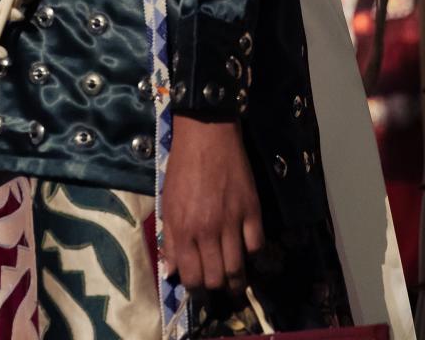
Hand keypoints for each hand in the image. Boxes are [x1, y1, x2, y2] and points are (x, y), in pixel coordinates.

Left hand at [161, 116, 263, 293]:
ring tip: (234, 281)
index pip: (192, 277)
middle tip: (217, 285)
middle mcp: (208, 230)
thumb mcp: (168, 202)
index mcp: (183, 229)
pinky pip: (256, 246)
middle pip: (216, 278)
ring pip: (238, 269)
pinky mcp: (252, 210)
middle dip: (216, 288)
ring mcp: (232, 221)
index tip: (198, 289)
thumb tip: (171, 272)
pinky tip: (246, 250)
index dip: (195, 290)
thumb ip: (170, 240)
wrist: (206, 134)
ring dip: (236, 281)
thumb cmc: (182, 167)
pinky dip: (252, 254)